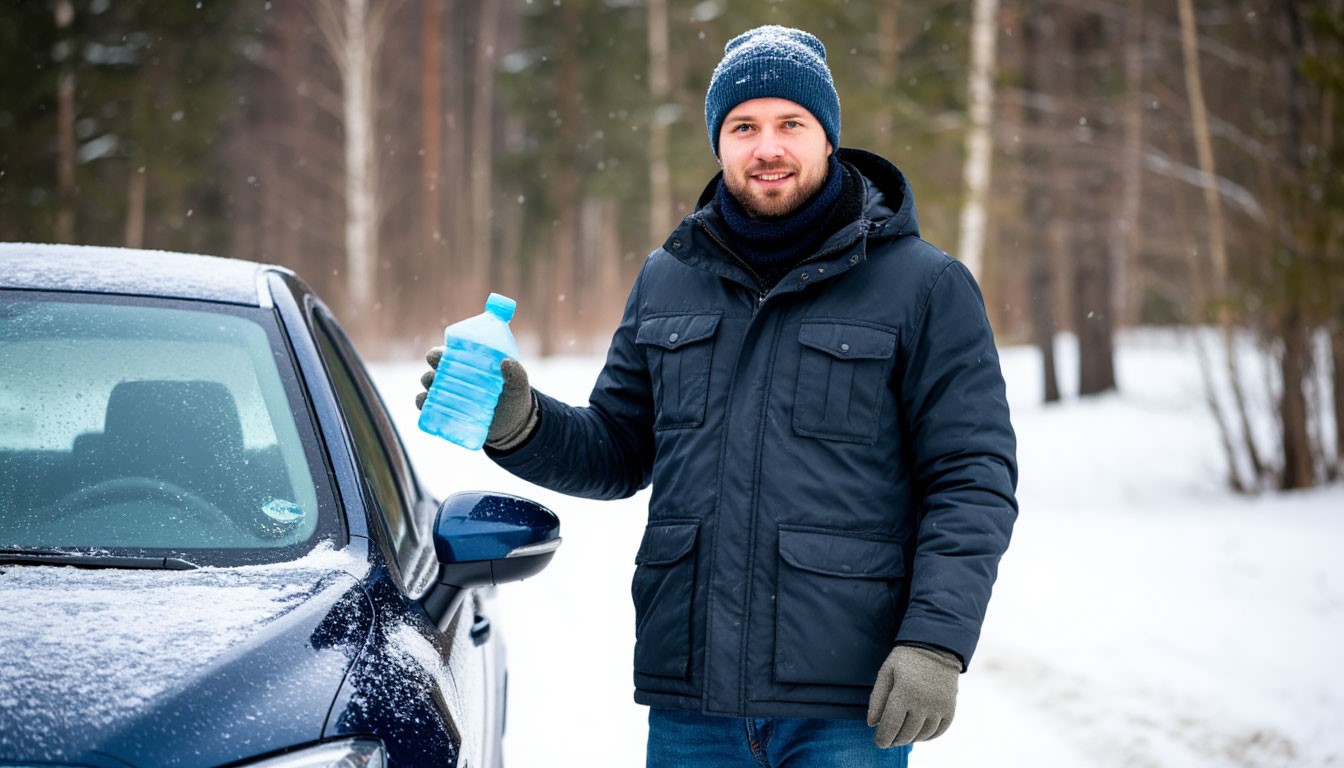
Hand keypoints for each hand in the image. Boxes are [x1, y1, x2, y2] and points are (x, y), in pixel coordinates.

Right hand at [416, 348, 536, 449]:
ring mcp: (448, 394)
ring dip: (427, 383)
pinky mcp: (445, 411)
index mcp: (469, 363)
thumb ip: (515, 373)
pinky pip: (426, 406)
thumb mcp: (517, 385)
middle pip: (435, 367)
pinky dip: (422, 403)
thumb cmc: (513, 399)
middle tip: (436, 373)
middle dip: (431, 368)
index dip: (440, 351)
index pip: (449, 352)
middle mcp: (454, 375)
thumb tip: (506, 361)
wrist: (512, 427)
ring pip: (429, 384)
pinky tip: (424, 402)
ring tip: (432, 387)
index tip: (441, 354)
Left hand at [867, 645, 960, 747]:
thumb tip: (872, 724)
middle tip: (889, 741)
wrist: (936, 648)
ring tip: (902, 737)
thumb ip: (877, 699)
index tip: (879, 742)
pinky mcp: (950, 708)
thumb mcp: (886, 673)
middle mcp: (923, 702)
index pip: (891, 725)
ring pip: (922, 735)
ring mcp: (938, 707)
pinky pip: (939, 731)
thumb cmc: (905, 660)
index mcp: (904, 692)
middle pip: (906, 733)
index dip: (883, 738)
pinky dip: (927, 737)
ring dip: (910, 739)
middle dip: (895, 740)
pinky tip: (918, 734)